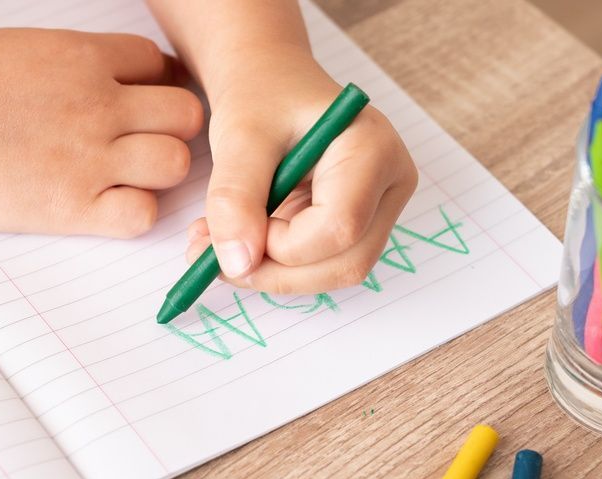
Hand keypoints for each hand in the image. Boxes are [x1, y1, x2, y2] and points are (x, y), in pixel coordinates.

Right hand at [0, 28, 203, 236]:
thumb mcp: (23, 47)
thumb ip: (77, 60)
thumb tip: (111, 73)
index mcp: (84, 58)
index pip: (158, 64)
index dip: (152, 83)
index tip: (136, 100)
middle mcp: (97, 106)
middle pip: (184, 113)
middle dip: (170, 125)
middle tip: (141, 139)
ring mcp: (88, 159)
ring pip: (175, 162)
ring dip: (160, 169)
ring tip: (127, 173)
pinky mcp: (70, 208)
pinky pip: (142, 214)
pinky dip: (134, 211)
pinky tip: (106, 204)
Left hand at [185, 52, 416, 292]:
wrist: (269, 83)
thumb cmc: (261, 97)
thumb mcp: (239, 136)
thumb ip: (235, 198)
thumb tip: (237, 264)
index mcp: (374, 149)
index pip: (340, 226)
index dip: (281, 246)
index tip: (230, 230)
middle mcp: (390, 185)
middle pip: (345, 262)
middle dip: (275, 272)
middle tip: (211, 257)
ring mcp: (377, 210)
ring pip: (331, 273)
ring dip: (269, 273)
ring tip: (214, 244)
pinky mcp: (356, 227)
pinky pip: (318, 266)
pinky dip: (272, 265)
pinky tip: (237, 240)